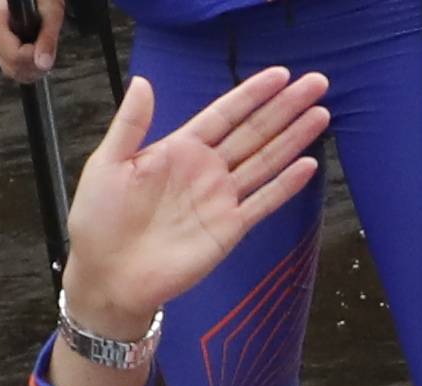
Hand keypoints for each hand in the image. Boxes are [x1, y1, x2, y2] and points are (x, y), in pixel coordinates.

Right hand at [0, 0, 61, 85]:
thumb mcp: (51, 14)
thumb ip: (48, 39)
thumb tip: (43, 64)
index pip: (14, 56)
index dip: (34, 54)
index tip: (43, 40)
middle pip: (13, 67)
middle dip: (35, 63)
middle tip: (46, 46)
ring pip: (14, 72)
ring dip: (34, 67)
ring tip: (42, 48)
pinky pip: (15, 71)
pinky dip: (30, 68)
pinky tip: (36, 54)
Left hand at [55, 64, 329, 362]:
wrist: (108, 274)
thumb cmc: (100, 219)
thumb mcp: (108, 162)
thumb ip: (131, 124)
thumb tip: (144, 82)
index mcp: (179, 149)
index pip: (225, 114)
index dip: (252, 94)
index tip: (281, 75)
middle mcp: (206, 170)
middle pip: (255, 132)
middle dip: (286, 108)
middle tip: (317, 84)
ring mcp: (220, 200)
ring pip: (266, 162)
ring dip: (294, 139)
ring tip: (321, 115)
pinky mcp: (228, 230)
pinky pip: (263, 204)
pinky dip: (285, 186)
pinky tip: (308, 166)